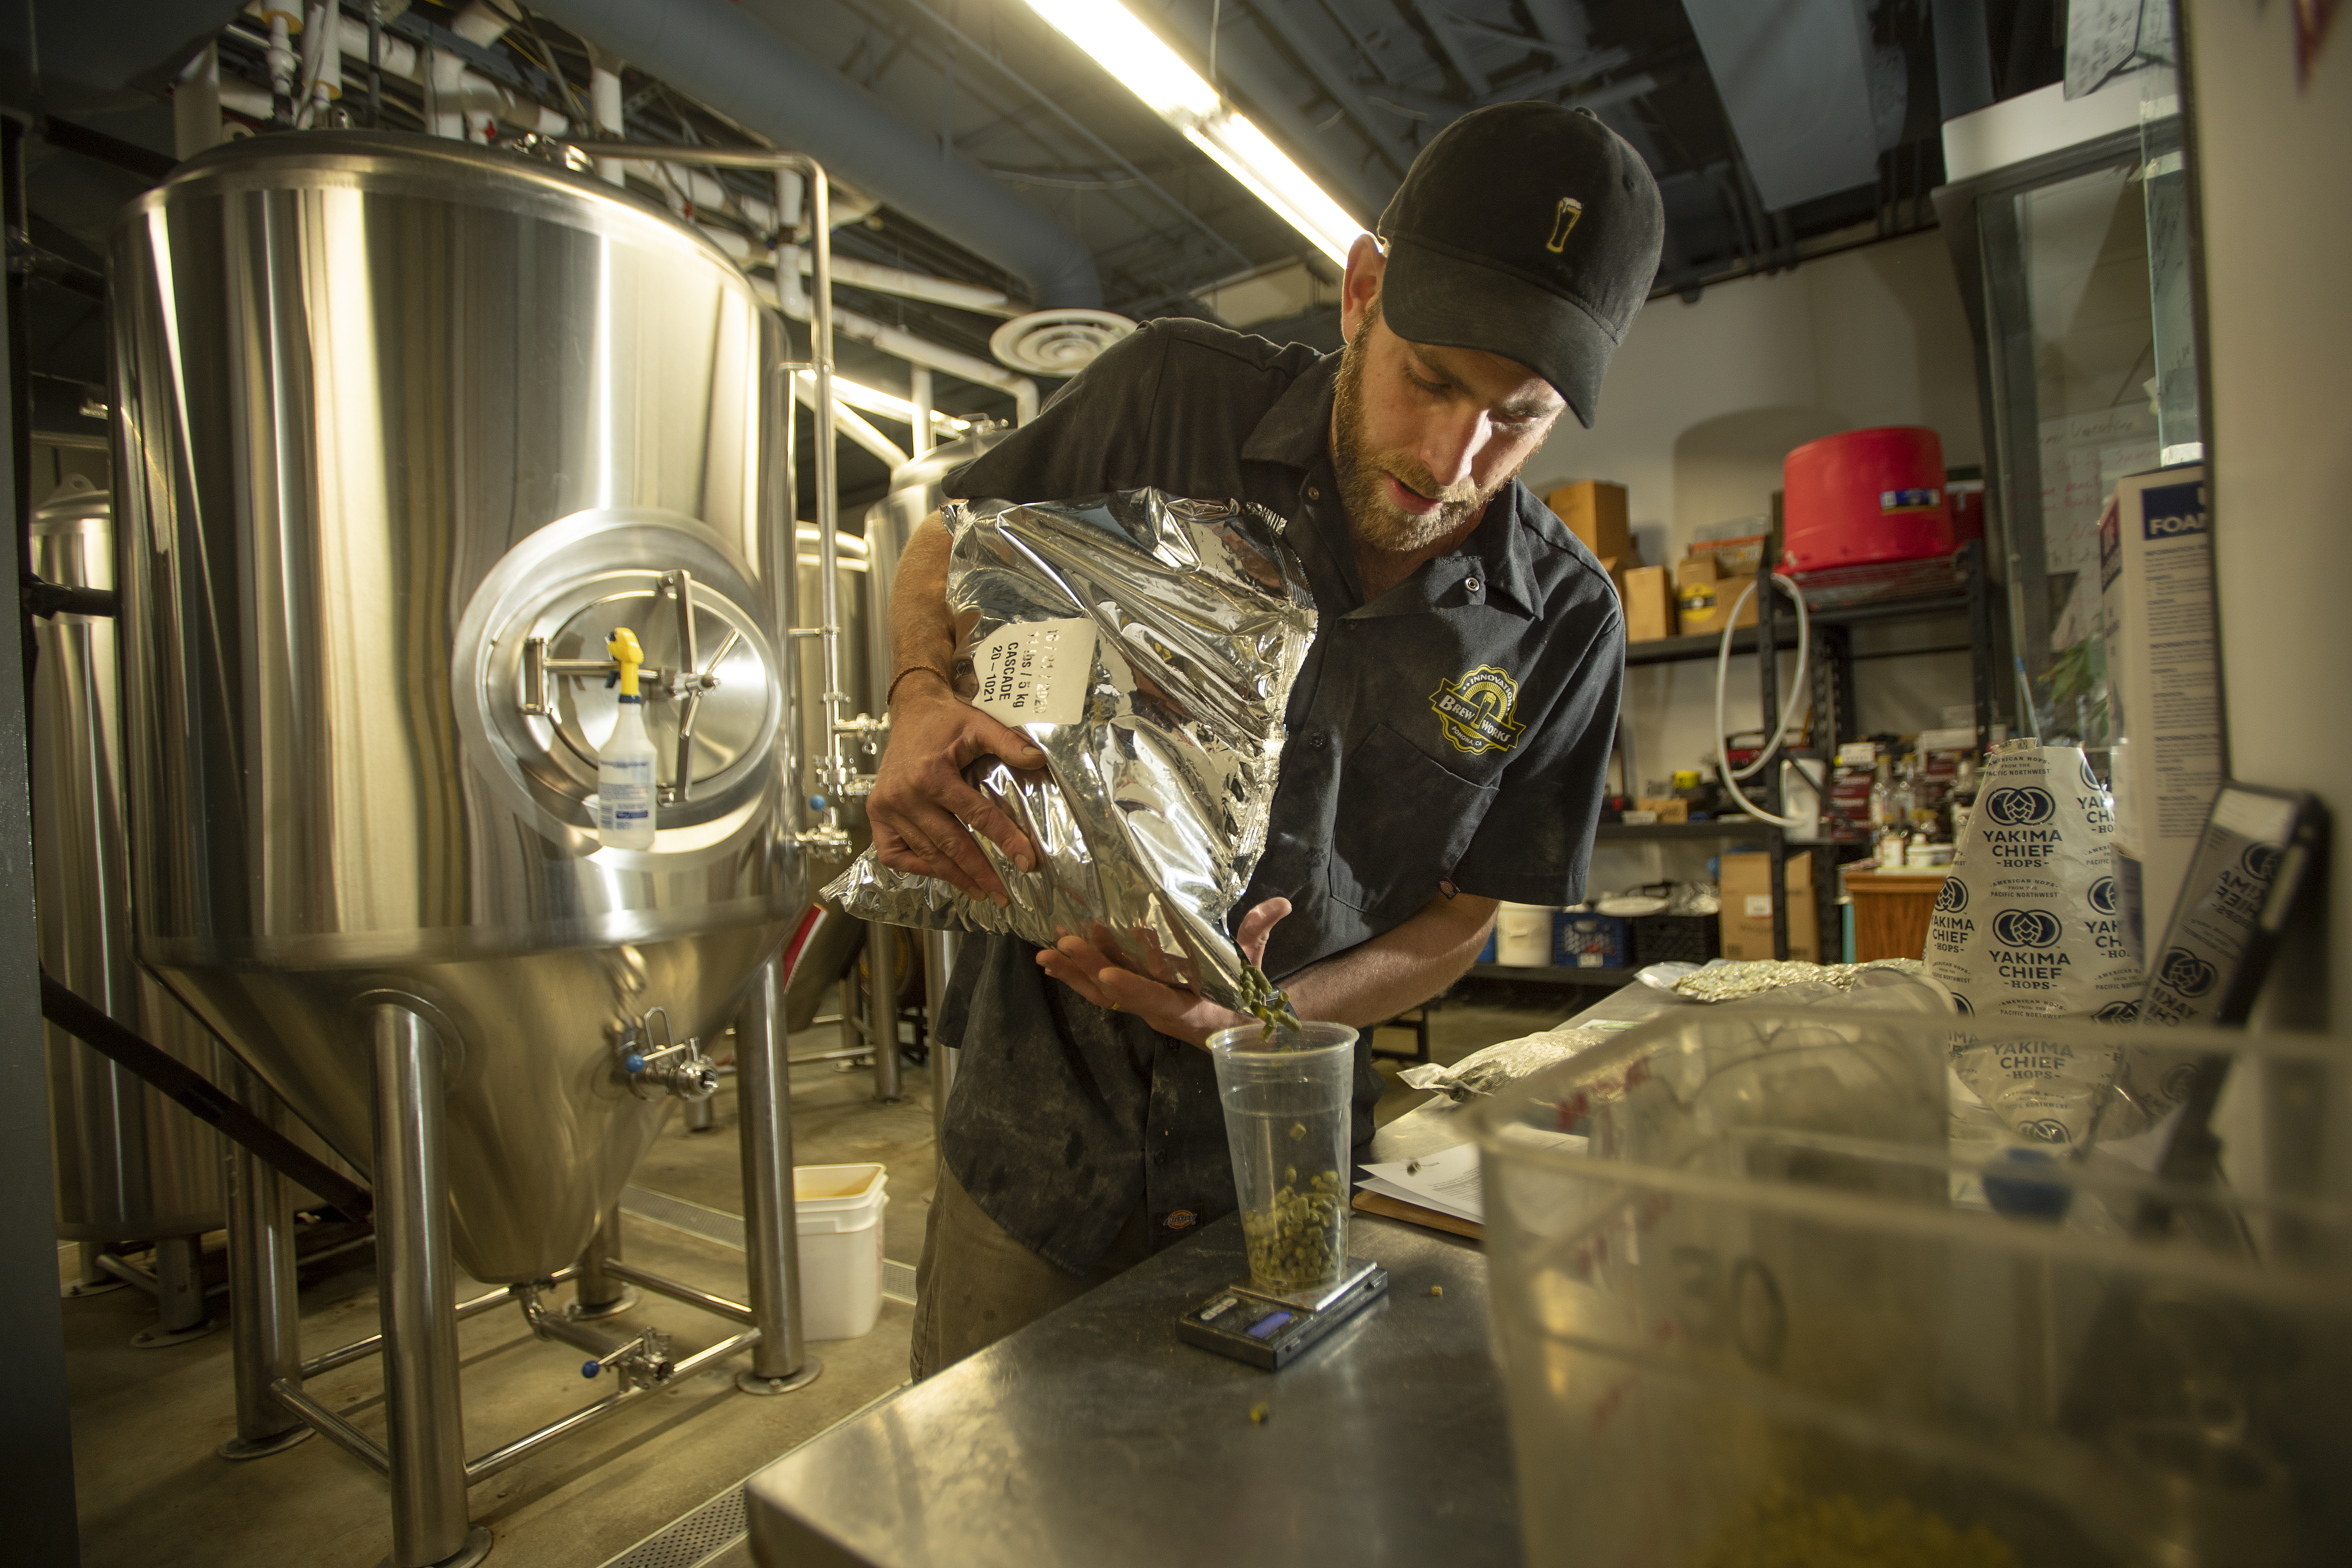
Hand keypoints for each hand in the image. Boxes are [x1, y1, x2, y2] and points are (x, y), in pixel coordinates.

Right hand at [867, 675, 1044, 905]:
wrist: (911, 711)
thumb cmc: (946, 721)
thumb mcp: (978, 724)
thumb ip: (1008, 743)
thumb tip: (1037, 760)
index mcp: (933, 775)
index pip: (977, 817)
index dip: (1005, 840)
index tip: (1027, 862)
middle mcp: (906, 795)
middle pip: (951, 844)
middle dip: (981, 872)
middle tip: (1003, 894)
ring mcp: (887, 808)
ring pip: (926, 854)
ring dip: (955, 877)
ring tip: (981, 891)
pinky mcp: (877, 814)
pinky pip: (894, 854)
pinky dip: (917, 867)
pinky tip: (941, 874)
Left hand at [1036, 898, 1292, 1047]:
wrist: (1238, 1032)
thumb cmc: (1243, 999)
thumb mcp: (1253, 967)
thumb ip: (1259, 934)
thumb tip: (1281, 904)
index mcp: (1191, 1010)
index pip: (1158, 1000)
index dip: (1133, 989)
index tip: (1107, 975)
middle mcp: (1160, 1013)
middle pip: (1118, 995)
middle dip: (1089, 969)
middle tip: (1063, 944)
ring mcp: (1143, 1009)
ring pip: (1101, 995)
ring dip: (1074, 972)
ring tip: (1047, 951)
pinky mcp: (1133, 1002)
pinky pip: (1098, 994)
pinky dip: (1075, 977)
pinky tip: (1052, 961)